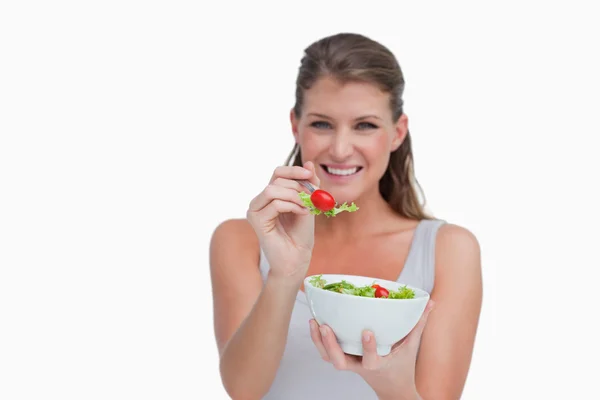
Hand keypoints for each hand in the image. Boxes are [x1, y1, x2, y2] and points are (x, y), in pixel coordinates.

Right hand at [246, 161, 319, 278]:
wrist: (298, 258)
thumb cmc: (301, 234)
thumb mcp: (308, 204)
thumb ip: (308, 185)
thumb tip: (309, 163)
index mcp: (271, 195)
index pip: (278, 172)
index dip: (294, 170)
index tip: (310, 173)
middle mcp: (260, 201)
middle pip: (277, 179)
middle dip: (298, 185)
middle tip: (312, 196)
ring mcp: (255, 210)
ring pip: (273, 190)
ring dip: (294, 196)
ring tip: (306, 207)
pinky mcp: (256, 221)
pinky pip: (274, 204)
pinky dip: (291, 206)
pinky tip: (300, 213)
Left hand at [309, 300, 434, 399]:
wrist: (392, 388)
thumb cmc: (403, 366)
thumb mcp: (412, 346)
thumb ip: (419, 323)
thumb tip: (431, 302)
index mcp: (378, 364)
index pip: (371, 360)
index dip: (368, 348)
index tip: (367, 332)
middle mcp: (360, 366)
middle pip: (340, 362)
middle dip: (331, 345)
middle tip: (325, 326)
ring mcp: (350, 364)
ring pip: (329, 358)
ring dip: (320, 342)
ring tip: (314, 321)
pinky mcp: (344, 359)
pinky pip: (327, 353)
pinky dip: (319, 341)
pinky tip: (315, 322)